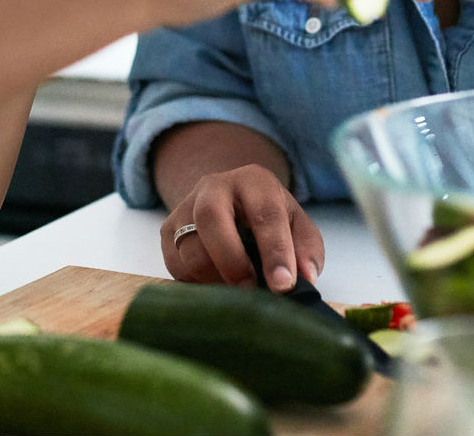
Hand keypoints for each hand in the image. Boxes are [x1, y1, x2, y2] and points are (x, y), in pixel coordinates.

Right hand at [161, 164, 323, 291]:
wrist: (231, 202)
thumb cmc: (269, 218)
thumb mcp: (296, 226)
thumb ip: (306, 250)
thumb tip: (305, 278)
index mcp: (254, 180)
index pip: (265, 213)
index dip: (275, 252)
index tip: (284, 286)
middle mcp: (214, 186)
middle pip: (210, 218)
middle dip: (232, 261)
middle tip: (250, 291)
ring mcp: (185, 206)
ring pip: (189, 247)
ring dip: (213, 279)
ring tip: (236, 294)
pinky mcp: (167, 229)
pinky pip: (174, 265)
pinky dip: (196, 283)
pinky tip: (216, 285)